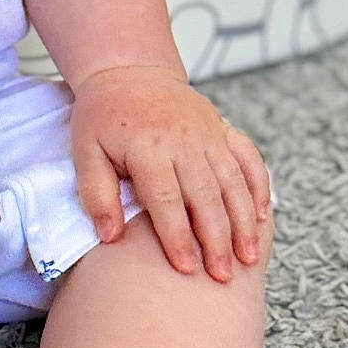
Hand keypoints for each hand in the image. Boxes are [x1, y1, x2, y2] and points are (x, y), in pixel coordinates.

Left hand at [69, 64, 269, 281]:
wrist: (129, 71)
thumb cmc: (103, 117)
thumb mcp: (85, 150)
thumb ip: (96, 193)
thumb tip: (109, 236)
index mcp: (147, 146)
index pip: (166, 199)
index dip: (177, 236)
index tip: (185, 269)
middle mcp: (183, 139)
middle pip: (205, 196)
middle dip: (217, 239)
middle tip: (223, 276)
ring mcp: (208, 132)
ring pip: (232, 181)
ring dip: (243, 222)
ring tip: (249, 258)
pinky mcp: (222, 128)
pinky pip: (248, 157)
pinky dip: (259, 185)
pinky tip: (262, 216)